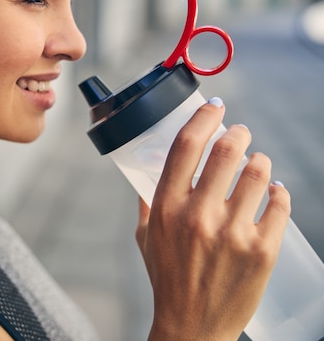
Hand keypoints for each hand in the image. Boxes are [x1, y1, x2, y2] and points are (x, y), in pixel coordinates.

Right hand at [136, 99, 290, 340]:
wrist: (192, 325)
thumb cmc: (166, 277)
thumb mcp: (145, 236)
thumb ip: (147, 200)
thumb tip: (153, 169)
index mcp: (166, 208)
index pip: (185, 147)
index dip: (202, 118)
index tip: (213, 107)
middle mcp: (198, 216)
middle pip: (226, 151)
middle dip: (238, 132)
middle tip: (241, 132)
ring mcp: (233, 233)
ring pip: (258, 173)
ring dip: (260, 160)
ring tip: (257, 162)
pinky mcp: (262, 250)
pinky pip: (280, 204)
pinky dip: (279, 191)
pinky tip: (274, 191)